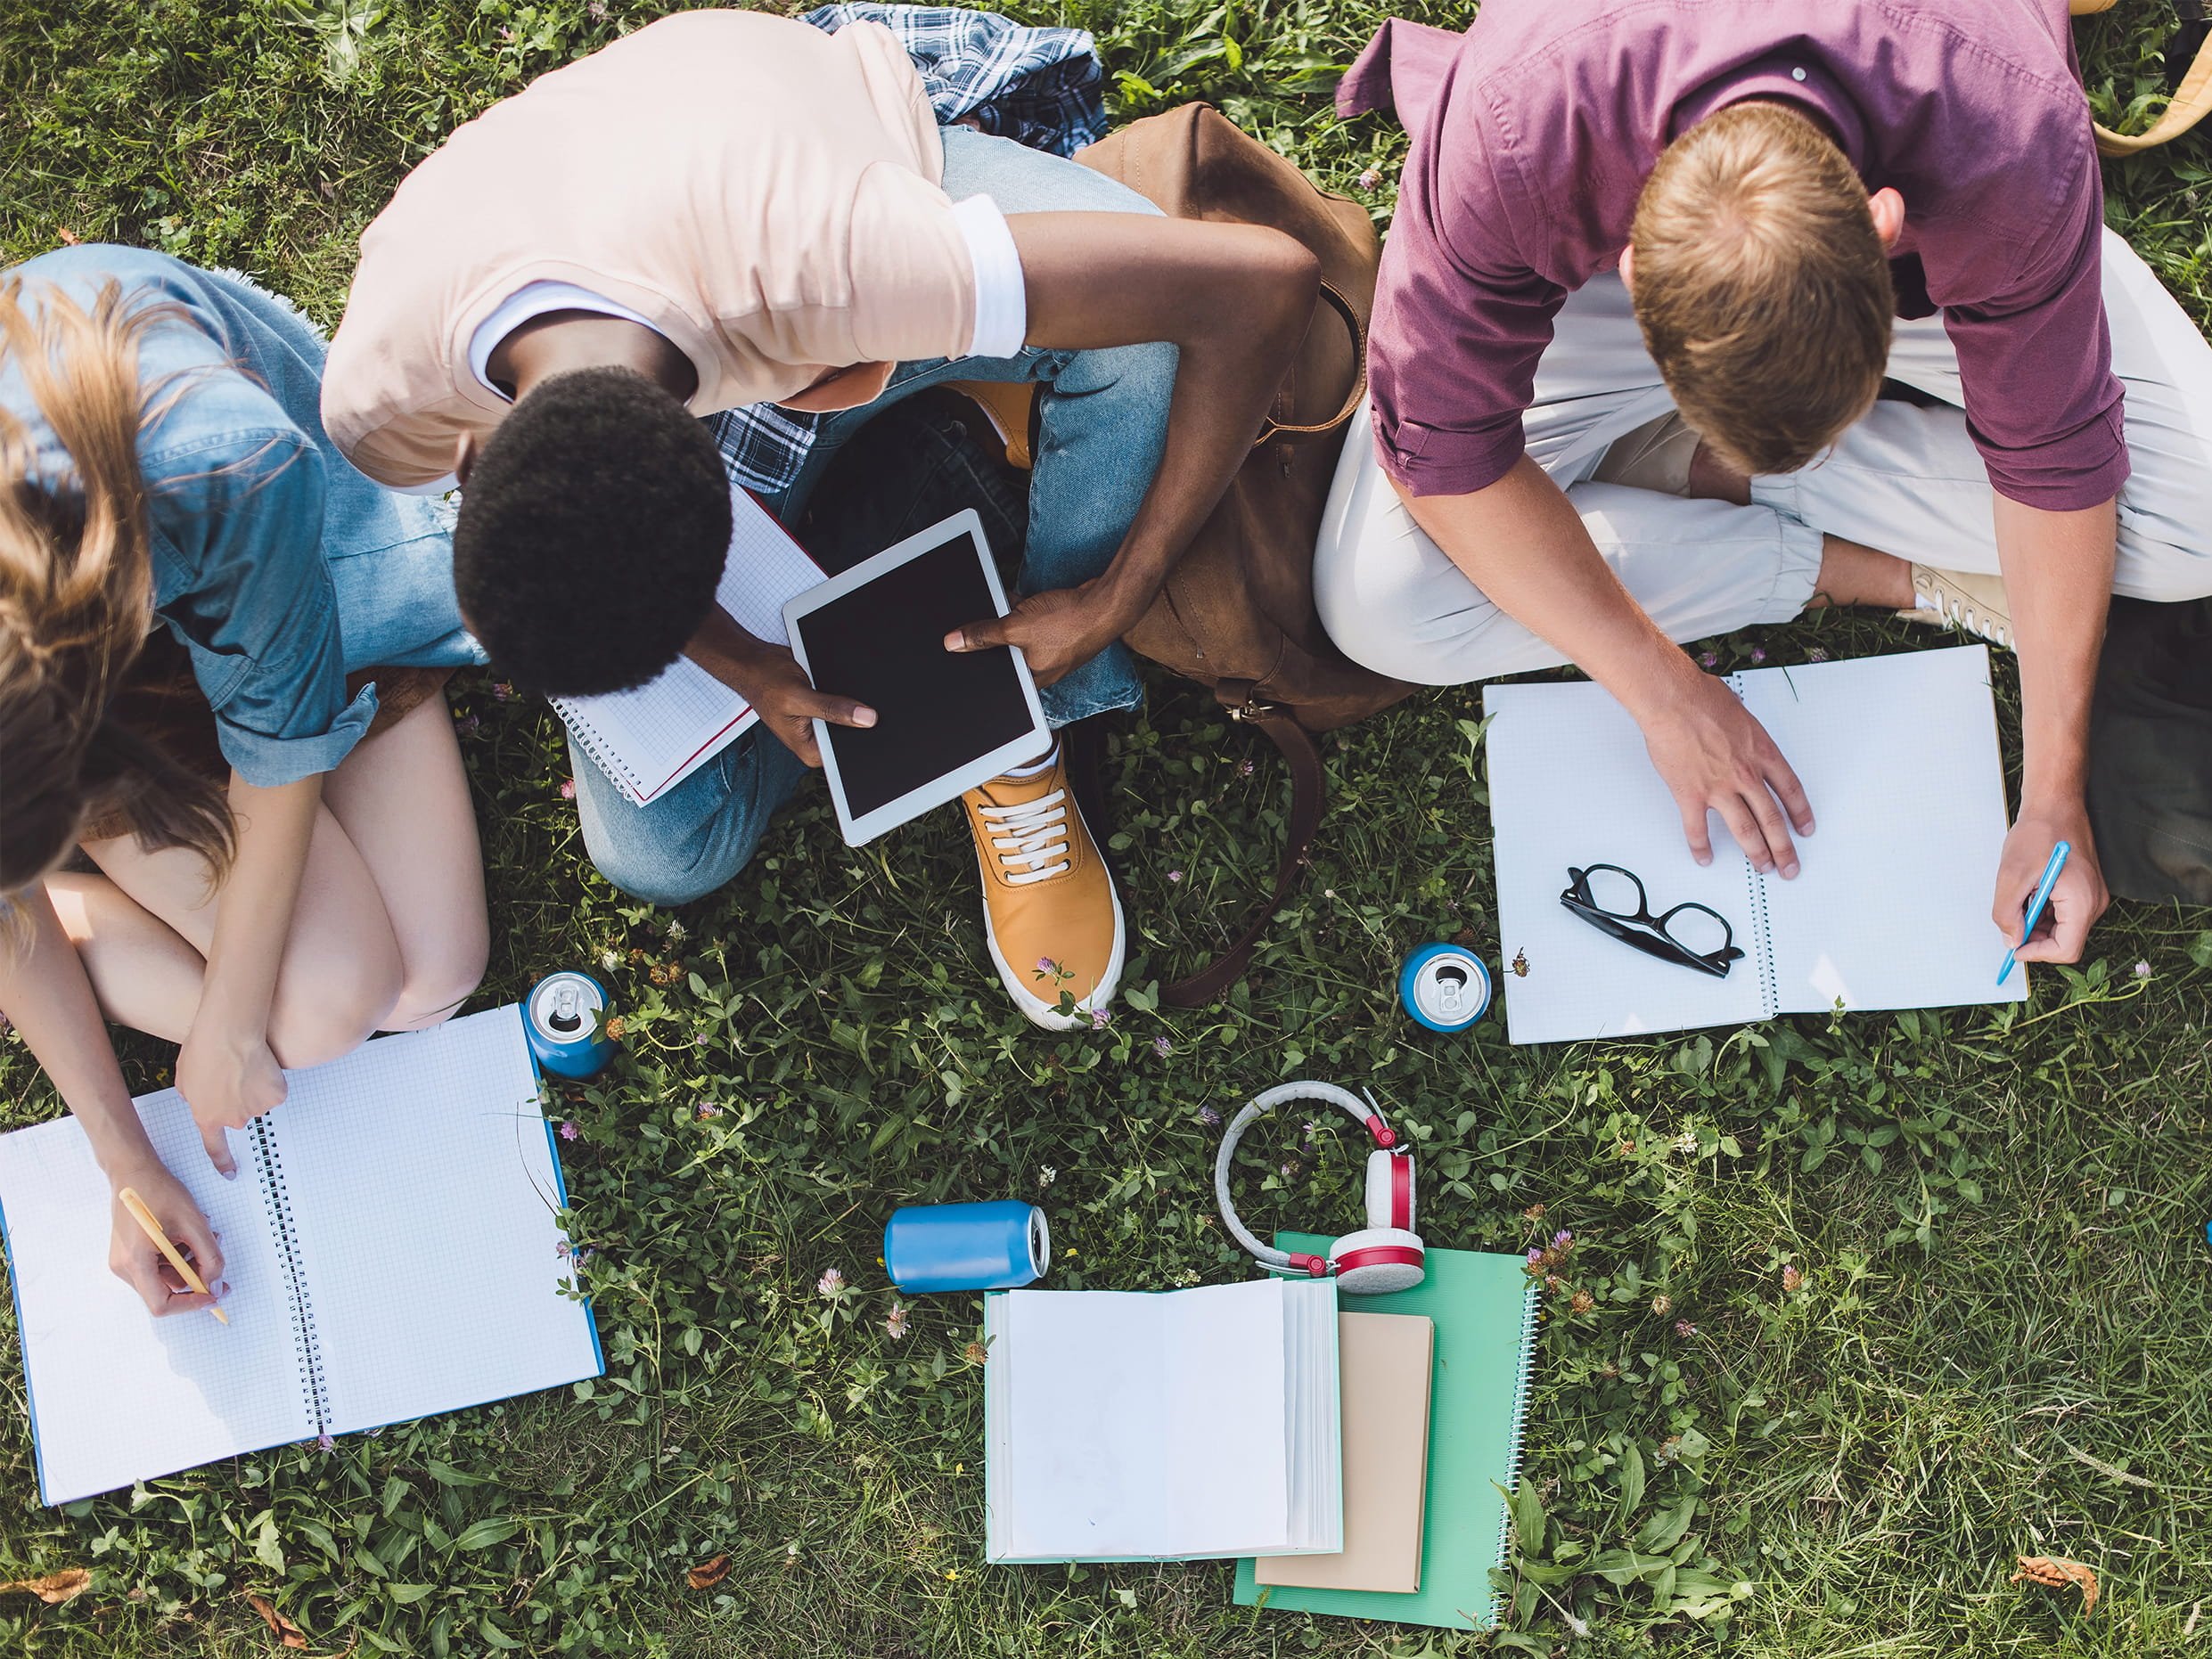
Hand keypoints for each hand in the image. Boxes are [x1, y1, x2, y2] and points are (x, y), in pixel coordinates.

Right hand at [107, 1164, 225, 1316]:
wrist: (133, 1170)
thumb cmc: (159, 1191)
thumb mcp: (194, 1224)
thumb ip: (209, 1257)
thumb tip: (216, 1284)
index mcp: (135, 1262)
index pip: (161, 1304)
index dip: (190, 1304)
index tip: (213, 1294)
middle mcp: (124, 1267)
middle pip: (165, 1290)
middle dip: (195, 1275)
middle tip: (215, 1256)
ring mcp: (124, 1260)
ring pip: (165, 1276)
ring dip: (189, 1261)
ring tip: (204, 1233)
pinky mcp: (129, 1252)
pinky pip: (158, 1264)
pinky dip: (178, 1254)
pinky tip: (187, 1232)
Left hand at [175, 1022, 286, 1176]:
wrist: (229, 1033)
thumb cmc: (203, 1050)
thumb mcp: (183, 1078)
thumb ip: (193, 1097)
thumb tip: (202, 1097)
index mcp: (207, 1118)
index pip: (215, 1148)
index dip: (223, 1162)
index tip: (230, 1173)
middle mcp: (233, 1120)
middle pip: (239, 1115)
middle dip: (236, 1099)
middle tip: (231, 1074)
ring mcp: (256, 1109)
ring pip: (258, 1101)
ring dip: (254, 1087)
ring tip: (244, 1065)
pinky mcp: (276, 1096)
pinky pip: (275, 1091)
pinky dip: (271, 1080)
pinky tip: (260, 1065)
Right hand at [733, 642, 874, 767]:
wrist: (755, 662)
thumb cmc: (764, 681)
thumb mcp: (797, 696)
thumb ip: (831, 708)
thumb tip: (865, 718)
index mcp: (809, 749)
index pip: (845, 757)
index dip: (862, 743)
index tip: (876, 730)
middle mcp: (815, 739)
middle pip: (851, 737)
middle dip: (859, 722)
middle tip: (866, 706)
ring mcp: (820, 724)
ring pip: (851, 719)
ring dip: (854, 705)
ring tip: (848, 692)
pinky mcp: (824, 708)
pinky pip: (845, 704)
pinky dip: (849, 695)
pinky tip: (846, 685)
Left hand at [946, 583, 1127, 687]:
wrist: (1106, 605)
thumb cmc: (1069, 623)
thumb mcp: (1015, 628)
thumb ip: (983, 635)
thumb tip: (954, 642)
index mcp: (1032, 679)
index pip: (999, 680)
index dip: (980, 664)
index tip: (964, 653)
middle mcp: (1043, 669)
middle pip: (1007, 656)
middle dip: (993, 639)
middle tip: (981, 626)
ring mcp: (1054, 651)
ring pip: (1020, 638)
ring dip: (1008, 622)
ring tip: (1005, 611)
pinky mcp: (1061, 633)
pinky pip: (1033, 625)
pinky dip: (1023, 613)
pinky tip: (1015, 600)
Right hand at [1640, 671, 1814, 876]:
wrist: (1674, 701)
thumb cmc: (1703, 699)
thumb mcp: (1741, 714)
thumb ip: (1746, 734)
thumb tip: (1743, 736)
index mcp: (1762, 754)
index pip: (1790, 791)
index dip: (1801, 814)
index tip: (1805, 828)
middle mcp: (1746, 775)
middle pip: (1773, 820)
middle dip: (1784, 848)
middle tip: (1789, 865)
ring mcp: (1720, 788)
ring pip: (1746, 830)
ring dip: (1757, 853)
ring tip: (1762, 867)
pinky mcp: (1691, 795)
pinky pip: (1698, 829)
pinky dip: (1701, 847)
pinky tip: (1705, 857)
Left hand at [1994, 802, 2107, 965]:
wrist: (2056, 805)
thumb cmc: (2038, 834)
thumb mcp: (2012, 877)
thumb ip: (2008, 914)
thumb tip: (2011, 941)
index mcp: (2082, 902)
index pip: (2066, 950)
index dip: (2037, 954)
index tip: (2013, 947)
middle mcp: (2094, 903)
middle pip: (2065, 941)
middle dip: (2035, 937)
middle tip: (2011, 920)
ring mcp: (2092, 896)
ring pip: (2063, 928)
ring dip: (2037, 923)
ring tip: (2021, 898)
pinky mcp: (2085, 890)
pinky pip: (2064, 913)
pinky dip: (2043, 911)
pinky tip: (2030, 892)